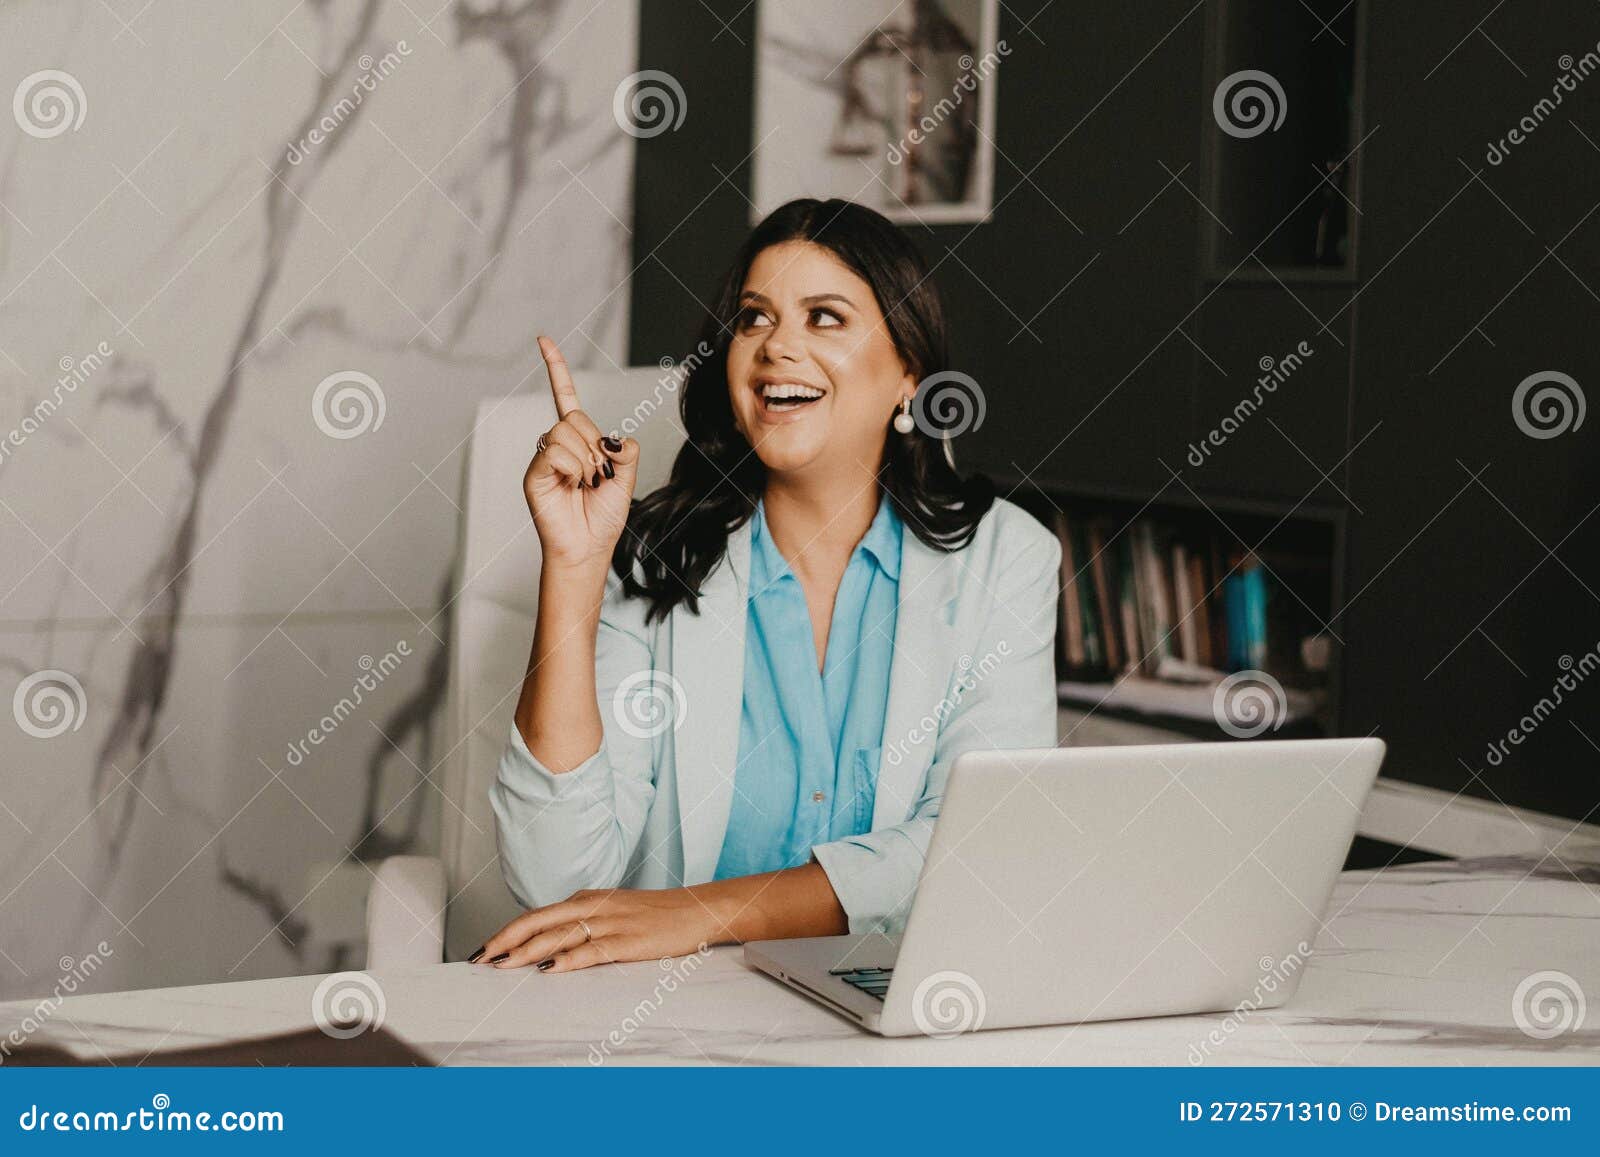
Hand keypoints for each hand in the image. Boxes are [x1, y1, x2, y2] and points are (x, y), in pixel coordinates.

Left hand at [475, 888, 722, 972]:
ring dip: (528, 951)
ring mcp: (611, 922)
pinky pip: (593, 950)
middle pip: (540, 921)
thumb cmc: (657, 915)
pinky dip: (569, 959)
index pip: (538, 915)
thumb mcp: (614, 911)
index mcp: (587, 899)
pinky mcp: (629, 940)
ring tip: (503, 966)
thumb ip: (584, 923)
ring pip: (560, 935)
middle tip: (480, 959)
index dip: (508, 931)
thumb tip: (550, 945)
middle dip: (506, 940)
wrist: (699, 909)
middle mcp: (594, 906)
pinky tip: (551, 969)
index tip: (484, 949)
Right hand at [522, 336, 639, 571]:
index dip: (556, 369)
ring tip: (586, 483)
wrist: (589, 548)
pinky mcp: (533, 474)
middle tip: (598, 475)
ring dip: (586, 458)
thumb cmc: (603, 517)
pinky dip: (572, 467)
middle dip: (595, 443)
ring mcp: (543, 459)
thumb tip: (611, 439)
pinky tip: (572, 485)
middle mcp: (556, 445)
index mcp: (578, 442)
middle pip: (574, 416)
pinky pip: (555, 451)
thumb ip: (625, 451)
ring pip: (564, 430)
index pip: (565, 397)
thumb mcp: (626, 479)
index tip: (543, 340)